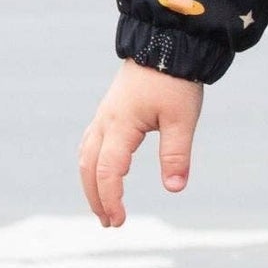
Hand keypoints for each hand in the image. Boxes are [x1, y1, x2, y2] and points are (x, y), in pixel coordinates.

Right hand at [78, 60, 203, 226]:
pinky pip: (91, 144)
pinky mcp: (110, 111)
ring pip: (85, 156)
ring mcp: (104, 115)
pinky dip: (92, 165)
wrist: (167, 44)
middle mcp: (105, 122)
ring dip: (91, 183)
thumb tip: (175, 188)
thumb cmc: (175, 81)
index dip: (111, 198)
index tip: (120, 221)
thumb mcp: (182, 120)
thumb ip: (176, 155)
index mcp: (121, 125)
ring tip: (103, 207)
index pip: (108, 171)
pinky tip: (101, 175)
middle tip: (110, 223)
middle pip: (89, 167)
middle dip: (96, 198)